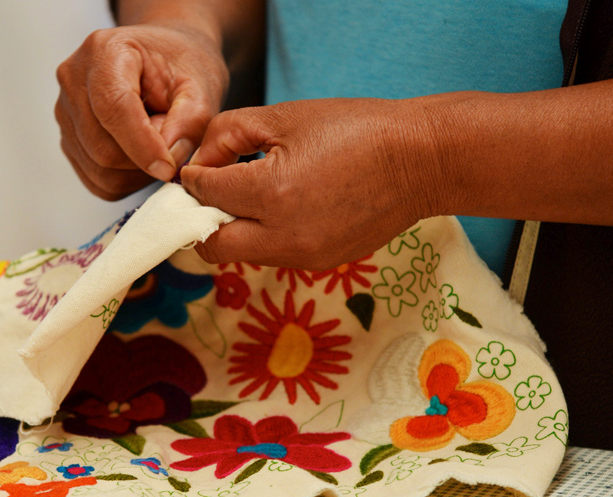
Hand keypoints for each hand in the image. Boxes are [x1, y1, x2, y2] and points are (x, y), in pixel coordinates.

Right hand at [55, 23, 228, 199]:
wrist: (164, 60)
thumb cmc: (181, 66)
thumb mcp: (201, 85)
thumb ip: (191, 120)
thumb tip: (169, 157)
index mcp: (104, 51)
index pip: (113, 108)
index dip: (142, 145)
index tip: (169, 168)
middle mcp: (74, 80)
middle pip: (102, 147)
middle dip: (144, 159)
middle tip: (173, 142)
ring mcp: (66, 112)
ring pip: (99, 169)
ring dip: (138, 171)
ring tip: (158, 142)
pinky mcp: (69, 140)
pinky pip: (97, 181)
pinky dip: (127, 180)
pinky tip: (144, 155)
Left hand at [181, 99, 449, 269]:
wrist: (420, 161)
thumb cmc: (354, 128)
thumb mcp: (283, 116)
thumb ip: (227, 135)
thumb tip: (199, 165)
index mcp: (272, 193)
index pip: (205, 195)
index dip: (192, 179)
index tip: (195, 170)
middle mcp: (284, 236)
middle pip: (212, 247)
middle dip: (200, 221)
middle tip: (209, 197)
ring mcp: (304, 256)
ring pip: (242, 255)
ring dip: (233, 231)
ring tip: (250, 198)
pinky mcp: (321, 264)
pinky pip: (273, 256)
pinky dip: (263, 237)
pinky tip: (282, 208)